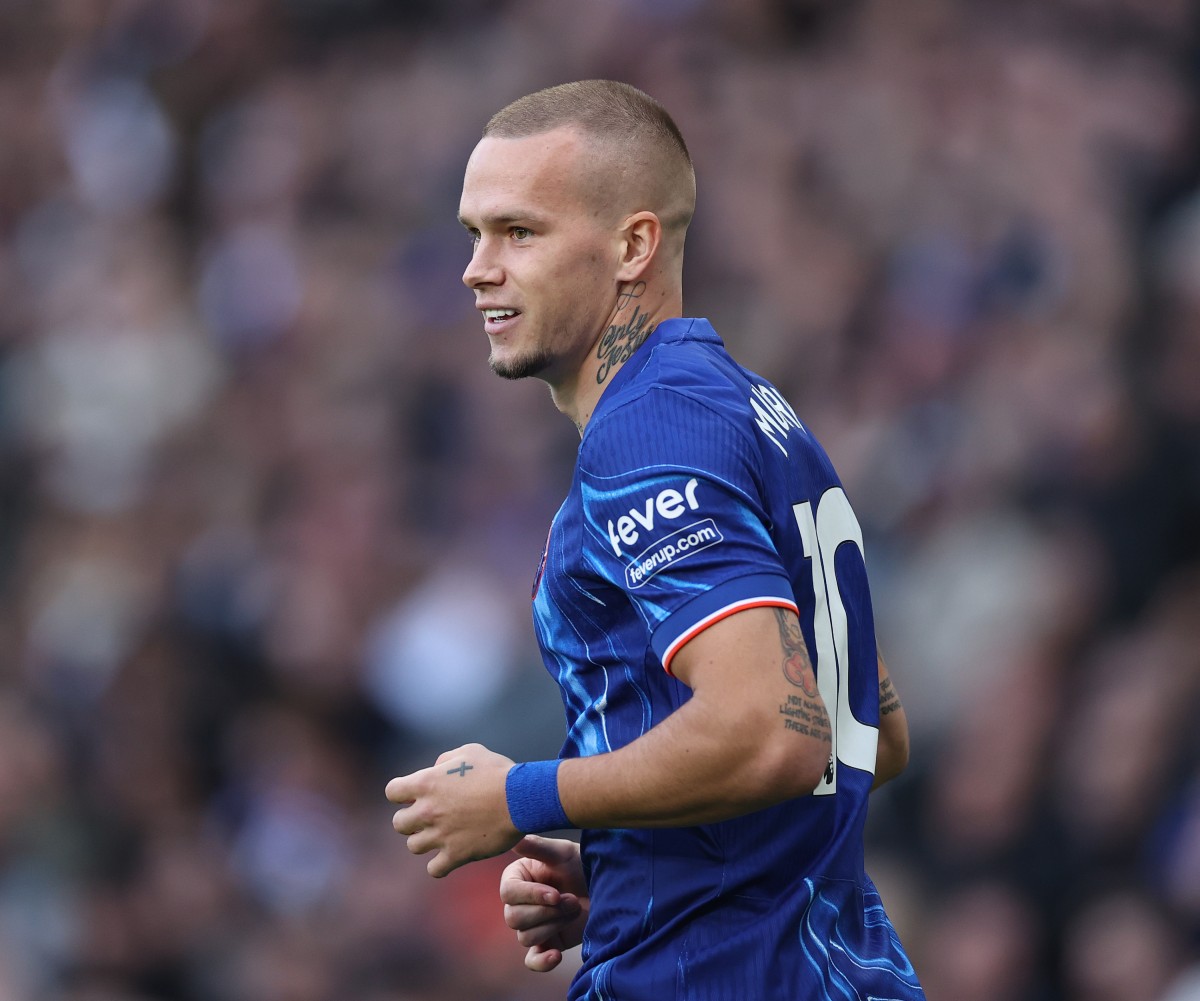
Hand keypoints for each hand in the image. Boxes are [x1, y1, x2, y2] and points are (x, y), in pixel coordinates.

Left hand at [386, 743, 520, 877]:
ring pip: (413, 846)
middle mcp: (427, 810)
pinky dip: (440, 864)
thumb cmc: (498, 772)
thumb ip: (445, 760)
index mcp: (426, 783)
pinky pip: (434, 869)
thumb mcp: (470, 752)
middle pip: (399, 823)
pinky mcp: (456, 855)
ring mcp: (440, 835)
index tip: (416, 795)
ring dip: (425, 840)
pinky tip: (451, 855)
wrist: (521, 798)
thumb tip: (436, 769)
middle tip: (431, 817)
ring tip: (442, 835)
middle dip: (412, 820)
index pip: (392, 792)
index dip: (402, 793)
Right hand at [500, 835, 589, 971]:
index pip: (508, 893)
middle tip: (572, 900)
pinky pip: (532, 961)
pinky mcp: (546, 943)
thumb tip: (513, 837)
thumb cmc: (582, 863)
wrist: (607, 887)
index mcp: (517, 878)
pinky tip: (556, 955)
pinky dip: (542, 961)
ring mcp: (532, 924)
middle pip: (514, 918)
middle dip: (547, 912)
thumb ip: (537, 847)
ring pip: (525, 936)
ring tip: (575, 909)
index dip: (531, 896)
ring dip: (554, 925)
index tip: (555, 893)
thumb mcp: (562, 852)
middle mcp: (519, 902)